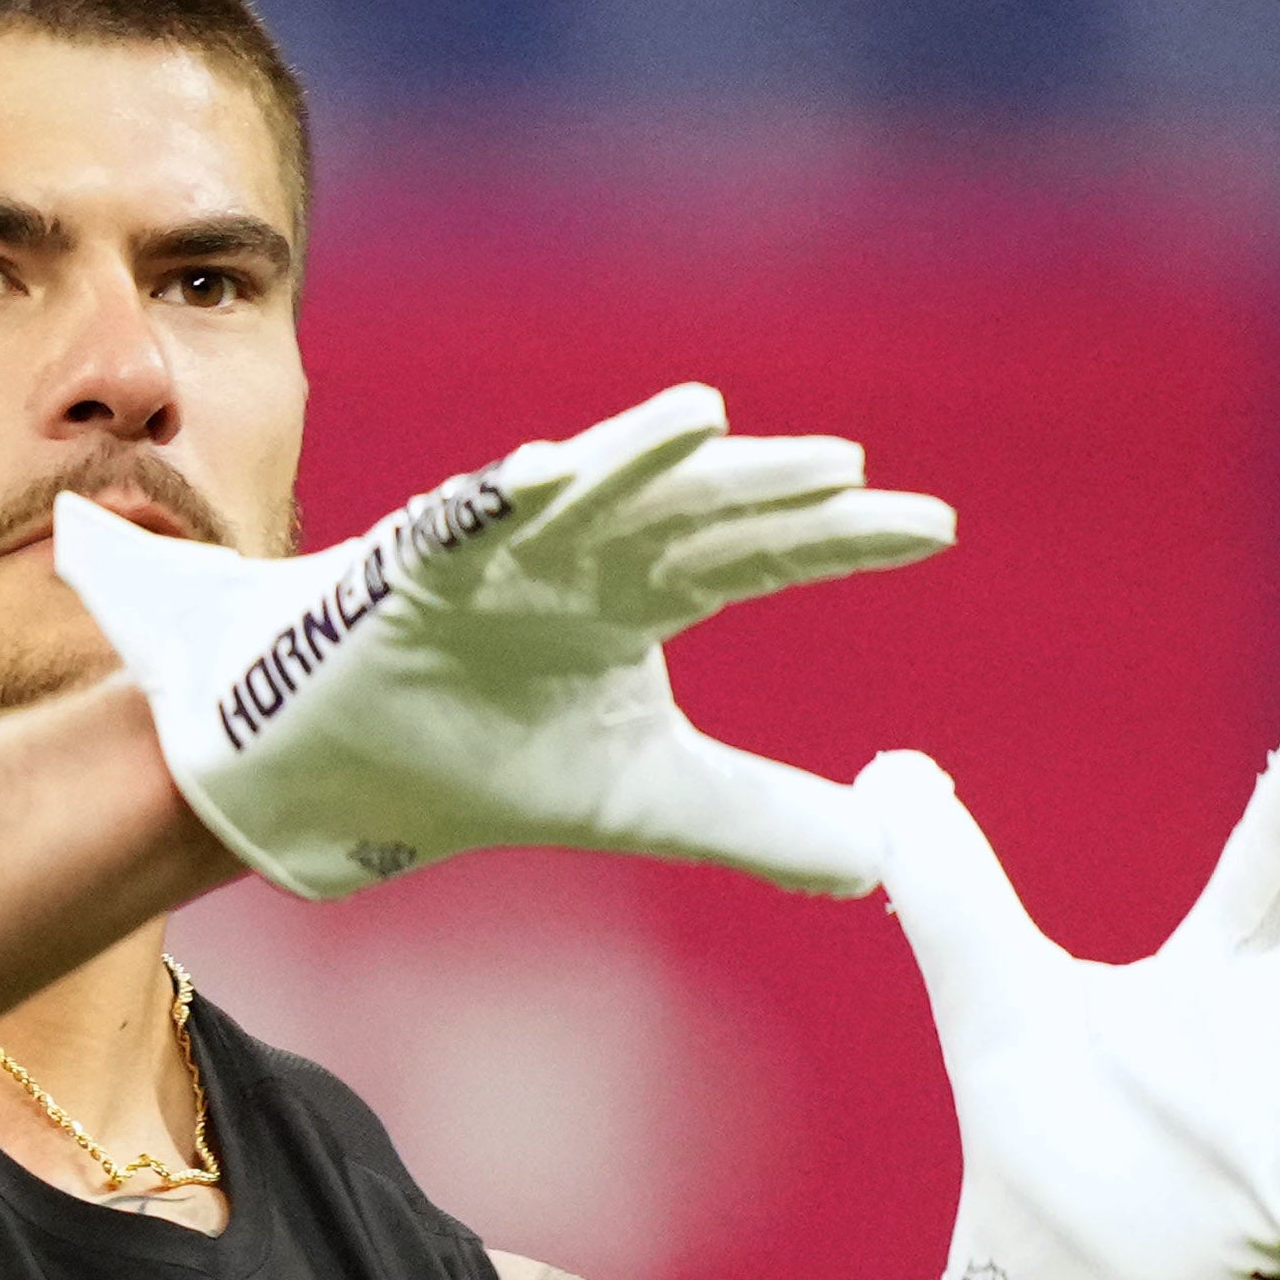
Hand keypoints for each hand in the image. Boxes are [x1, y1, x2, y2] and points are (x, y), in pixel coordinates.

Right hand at [48, 383, 950, 899]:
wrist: (344, 769)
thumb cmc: (489, 753)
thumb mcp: (648, 798)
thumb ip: (757, 818)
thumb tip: (880, 862)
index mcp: (645, 596)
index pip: (761, 552)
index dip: (844, 537)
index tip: (935, 526)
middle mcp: (586, 555)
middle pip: (693, 507)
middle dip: (767, 486)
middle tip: (855, 470)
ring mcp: (500, 549)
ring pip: (586, 489)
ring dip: (640, 453)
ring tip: (708, 417)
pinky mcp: (413, 567)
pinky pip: (460, 523)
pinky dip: (496, 501)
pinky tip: (541, 473)